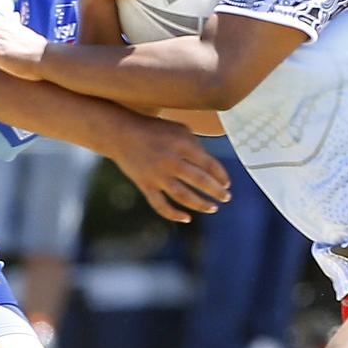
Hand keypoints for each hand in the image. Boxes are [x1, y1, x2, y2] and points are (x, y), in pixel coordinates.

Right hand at [106, 115, 230, 222]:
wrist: (121, 134)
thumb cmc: (155, 129)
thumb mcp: (179, 129)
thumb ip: (196, 146)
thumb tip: (211, 168)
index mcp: (182, 143)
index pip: (209, 164)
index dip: (221, 176)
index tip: (227, 183)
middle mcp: (171, 160)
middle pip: (200, 181)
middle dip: (216, 192)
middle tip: (226, 197)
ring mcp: (157, 175)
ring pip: (183, 196)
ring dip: (201, 204)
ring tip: (213, 208)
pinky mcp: (145, 185)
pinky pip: (161, 205)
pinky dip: (174, 215)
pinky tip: (186, 218)